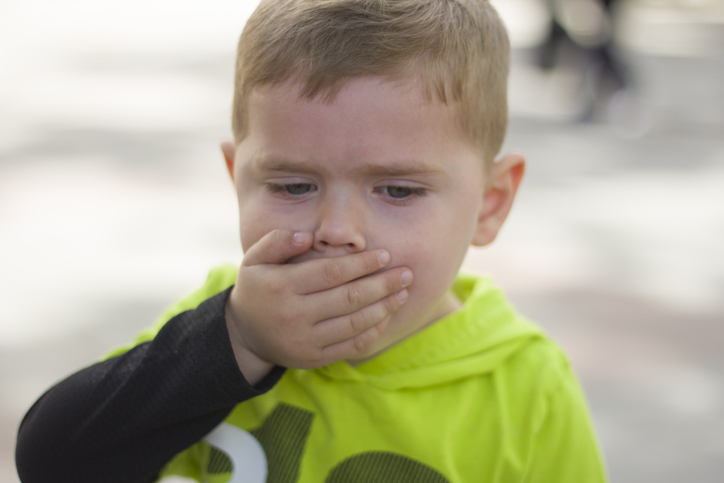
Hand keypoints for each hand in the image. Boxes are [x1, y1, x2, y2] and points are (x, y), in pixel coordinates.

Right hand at [225, 229, 411, 383]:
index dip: (361, 264)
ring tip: (403, 293)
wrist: (244, 335)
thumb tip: (308, 237)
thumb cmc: (257, 288)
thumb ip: (278, 241)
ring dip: (384, 308)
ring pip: (353, 323)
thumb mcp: (254, 259)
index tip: (385, 255)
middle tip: (406, 274)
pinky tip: (386, 317)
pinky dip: (372, 332)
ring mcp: (304, 341)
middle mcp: (293, 315)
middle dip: (382, 284)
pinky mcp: (313, 359)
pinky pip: (350, 346)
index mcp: (281, 287)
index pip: (330, 272)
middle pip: (348, 298)